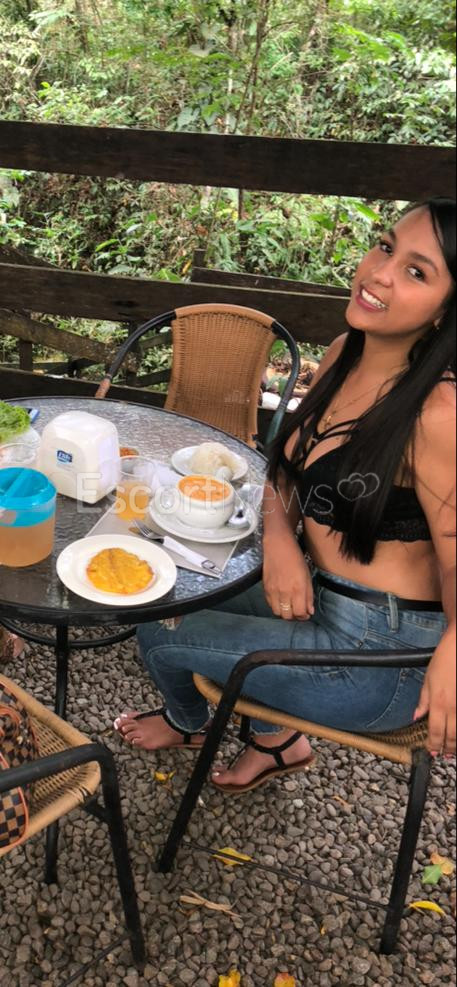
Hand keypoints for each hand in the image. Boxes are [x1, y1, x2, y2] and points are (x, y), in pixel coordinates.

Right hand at [263, 534, 313, 620]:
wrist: (278, 546)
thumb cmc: (295, 559)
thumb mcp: (307, 576)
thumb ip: (309, 596)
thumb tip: (309, 611)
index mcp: (298, 589)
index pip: (299, 613)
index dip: (304, 616)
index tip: (306, 614)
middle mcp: (284, 592)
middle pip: (287, 616)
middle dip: (294, 616)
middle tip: (298, 611)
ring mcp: (273, 591)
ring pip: (277, 612)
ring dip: (284, 612)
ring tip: (289, 606)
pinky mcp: (265, 588)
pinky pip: (270, 604)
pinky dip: (276, 605)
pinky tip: (281, 600)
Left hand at [414, 627, 455, 755]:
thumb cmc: (444, 660)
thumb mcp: (428, 680)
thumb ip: (423, 701)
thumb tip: (416, 716)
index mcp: (439, 702)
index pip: (435, 731)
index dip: (434, 745)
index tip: (432, 751)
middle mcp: (453, 707)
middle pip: (451, 736)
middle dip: (447, 749)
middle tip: (444, 755)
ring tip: (453, 750)